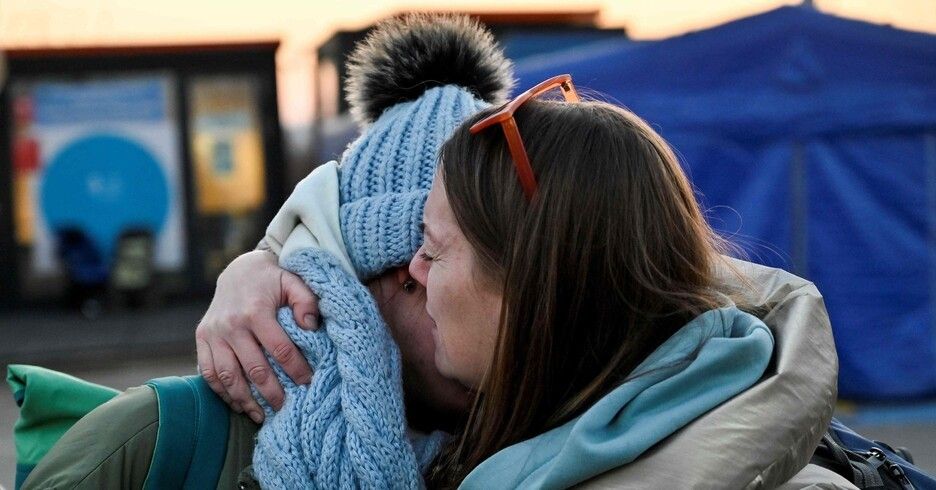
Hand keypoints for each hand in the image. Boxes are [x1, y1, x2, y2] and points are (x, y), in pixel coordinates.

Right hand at [195, 250, 318, 422]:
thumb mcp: (293, 282)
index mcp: (255, 311)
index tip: (308, 384)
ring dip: (245, 400)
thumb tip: (310, 327)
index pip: (280, 350)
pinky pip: (209, 372)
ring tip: (262, 415)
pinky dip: (223, 392)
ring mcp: (213, 333)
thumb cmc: (273, 279)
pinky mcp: (202, 337)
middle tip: (288, 409)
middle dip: (273, 393)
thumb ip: (306, 302)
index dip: (296, 370)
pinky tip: (239, 404)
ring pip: (228, 376)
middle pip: (254, 369)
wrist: (240, 270)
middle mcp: (231, 324)